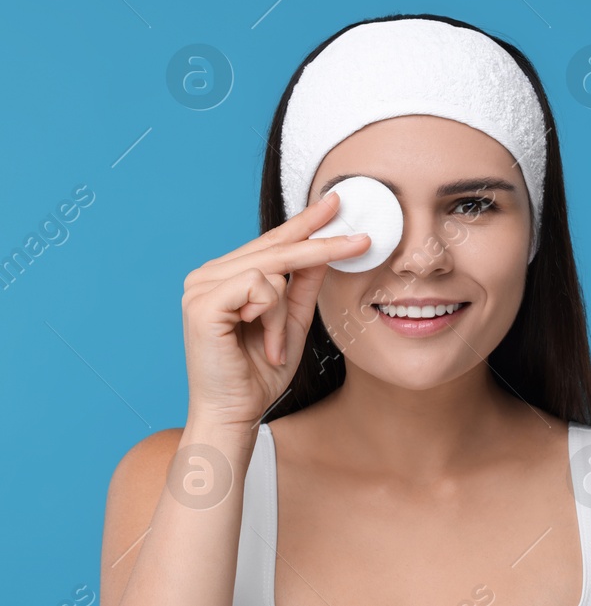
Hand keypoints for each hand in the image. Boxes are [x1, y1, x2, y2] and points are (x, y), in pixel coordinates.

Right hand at [180, 192, 370, 428]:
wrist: (236, 413)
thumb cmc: (260, 372)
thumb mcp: (293, 322)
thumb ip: (304, 285)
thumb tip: (325, 251)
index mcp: (225, 276)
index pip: (271, 242)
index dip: (304, 223)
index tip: (335, 203)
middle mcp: (207, 275)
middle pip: (276, 248)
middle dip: (322, 245)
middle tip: (364, 240)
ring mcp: (200, 287)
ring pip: (272, 269)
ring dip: (283, 314)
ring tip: (273, 346)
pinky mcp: (202, 303)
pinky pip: (260, 288)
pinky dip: (272, 320)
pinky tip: (263, 345)